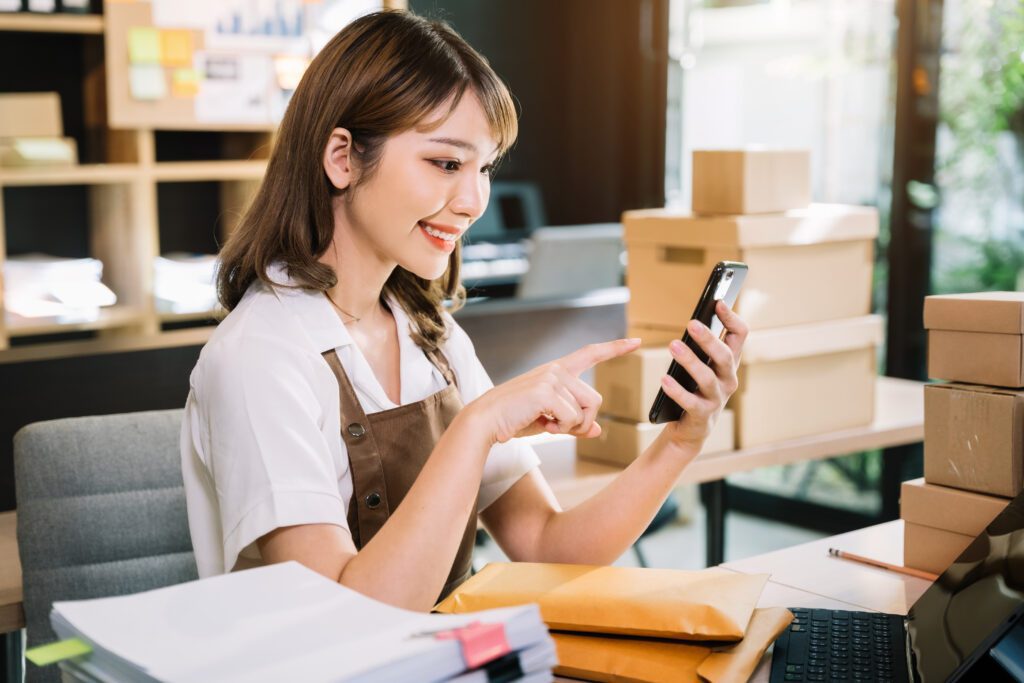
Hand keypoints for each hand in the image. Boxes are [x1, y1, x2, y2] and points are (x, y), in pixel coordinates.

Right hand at [466, 338, 642, 444]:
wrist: (487, 421)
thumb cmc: (516, 419)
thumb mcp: (550, 420)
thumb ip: (576, 423)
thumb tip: (599, 431)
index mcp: (558, 371)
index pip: (591, 353)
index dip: (615, 347)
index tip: (636, 341)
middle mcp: (557, 369)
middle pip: (595, 400)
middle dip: (583, 422)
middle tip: (557, 428)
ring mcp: (551, 378)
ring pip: (586, 411)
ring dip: (570, 427)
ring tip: (546, 424)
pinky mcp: (546, 392)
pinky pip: (572, 418)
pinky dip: (561, 429)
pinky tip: (543, 424)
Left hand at [660, 301, 747, 449]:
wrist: (691, 429)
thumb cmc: (695, 390)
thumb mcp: (704, 366)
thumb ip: (703, 346)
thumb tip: (695, 321)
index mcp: (729, 363)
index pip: (740, 336)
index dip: (732, 318)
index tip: (718, 303)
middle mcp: (728, 380)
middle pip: (724, 356)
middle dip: (709, 339)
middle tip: (691, 323)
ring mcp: (717, 399)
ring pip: (707, 378)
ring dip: (690, 361)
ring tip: (673, 346)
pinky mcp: (702, 415)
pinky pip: (690, 402)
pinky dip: (677, 390)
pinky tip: (664, 379)